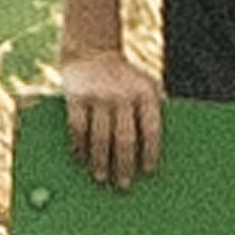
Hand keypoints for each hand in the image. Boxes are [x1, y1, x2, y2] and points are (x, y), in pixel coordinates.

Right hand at [57, 48, 164, 186]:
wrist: (92, 49)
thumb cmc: (125, 77)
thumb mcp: (146, 85)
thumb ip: (153, 110)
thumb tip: (157, 150)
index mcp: (145, 94)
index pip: (151, 129)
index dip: (150, 152)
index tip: (148, 172)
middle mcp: (123, 95)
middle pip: (125, 139)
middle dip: (124, 165)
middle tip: (123, 185)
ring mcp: (99, 95)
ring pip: (100, 137)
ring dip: (100, 161)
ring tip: (101, 177)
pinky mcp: (76, 96)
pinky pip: (78, 128)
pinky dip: (79, 146)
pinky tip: (80, 158)